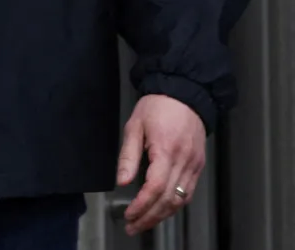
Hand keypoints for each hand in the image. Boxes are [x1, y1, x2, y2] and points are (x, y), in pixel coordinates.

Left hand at [117, 94, 206, 235]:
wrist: (185, 94)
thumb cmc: (157, 107)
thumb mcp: (134, 126)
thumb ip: (128, 156)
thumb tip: (122, 181)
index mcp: (166, 150)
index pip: (155, 188)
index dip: (141, 205)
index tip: (128, 214)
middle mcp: (184, 161)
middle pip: (169, 200)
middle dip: (150, 217)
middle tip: (132, 226)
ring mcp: (194, 165)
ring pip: (181, 200)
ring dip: (163, 215)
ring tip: (144, 223)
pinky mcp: (198, 165)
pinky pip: (188, 192)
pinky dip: (175, 205)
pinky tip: (162, 210)